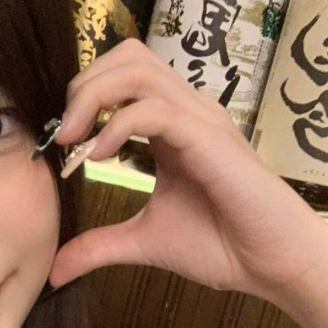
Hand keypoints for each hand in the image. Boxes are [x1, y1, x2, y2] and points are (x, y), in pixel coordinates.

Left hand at [48, 38, 327, 301]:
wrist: (273, 264)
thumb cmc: (223, 246)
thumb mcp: (144, 242)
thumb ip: (100, 246)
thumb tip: (55, 271)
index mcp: (172, 126)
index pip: (123, 75)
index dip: (84, 97)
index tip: (61, 142)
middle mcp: (187, 112)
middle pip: (127, 57)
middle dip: (83, 86)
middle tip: (63, 134)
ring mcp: (200, 120)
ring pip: (138, 70)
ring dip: (94, 96)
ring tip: (74, 139)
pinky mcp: (209, 139)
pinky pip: (156, 109)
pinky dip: (119, 124)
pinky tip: (99, 156)